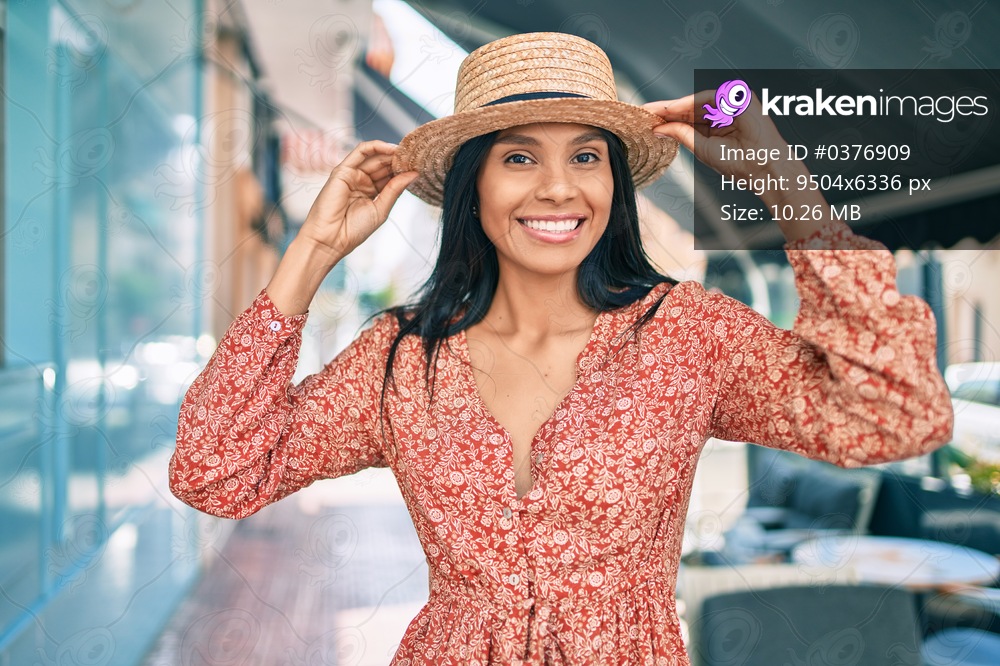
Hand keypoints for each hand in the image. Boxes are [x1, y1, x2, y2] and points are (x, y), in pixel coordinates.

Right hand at [265, 141, 416, 314]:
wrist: (331, 239)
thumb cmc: (353, 230)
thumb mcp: (381, 209)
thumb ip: (395, 189)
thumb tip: (414, 173)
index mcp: (372, 192)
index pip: (390, 176)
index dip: (404, 170)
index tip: (420, 167)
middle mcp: (362, 181)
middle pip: (384, 164)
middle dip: (400, 160)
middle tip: (417, 157)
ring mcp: (352, 174)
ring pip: (375, 156)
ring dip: (391, 153)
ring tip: (407, 153)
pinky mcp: (343, 169)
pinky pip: (360, 152)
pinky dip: (376, 147)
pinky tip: (392, 149)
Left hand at [644, 91, 831, 241]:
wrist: (764, 168)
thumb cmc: (739, 163)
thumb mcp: (703, 148)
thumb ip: (682, 135)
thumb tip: (658, 128)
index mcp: (719, 124)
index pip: (689, 118)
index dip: (668, 119)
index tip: (647, 120)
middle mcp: (726, 110)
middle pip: (690, 108)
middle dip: (666, 110)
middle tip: (643, 111)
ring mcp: (733, 103)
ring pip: (697, 101)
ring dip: (674, 106)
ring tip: (652, 110)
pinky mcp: (739, 98)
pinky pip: (708, 97)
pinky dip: (689, 103)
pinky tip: (671, 109)